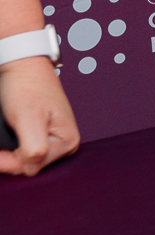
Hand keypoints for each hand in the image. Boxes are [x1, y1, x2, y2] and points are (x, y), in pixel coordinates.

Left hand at [0, 58, 80, 175]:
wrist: (22, 65)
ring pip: (21, 160)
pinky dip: (9, 147)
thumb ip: (34, 149)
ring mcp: (53, 139)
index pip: (31, 168)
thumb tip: (30, 169)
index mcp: (68, 142)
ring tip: (6, 130)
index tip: (1, 145)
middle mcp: (64, 143)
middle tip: (4, 133)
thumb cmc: (27, 85)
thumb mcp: (29, 119)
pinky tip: (8, 133)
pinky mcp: (41, 135)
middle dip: (8, 155)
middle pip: (27, 166)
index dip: (9, 159)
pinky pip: (21, 151)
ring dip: (7, 151)